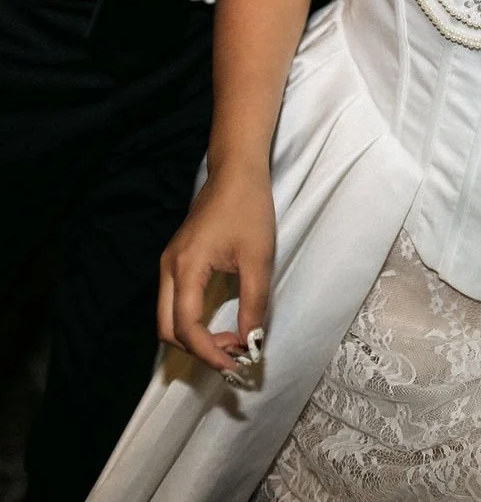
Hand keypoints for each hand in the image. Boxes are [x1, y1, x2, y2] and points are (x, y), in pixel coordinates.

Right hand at [158, 167, 275, 379]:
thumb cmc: (249, 209)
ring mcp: (169, 264)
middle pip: (166, 329)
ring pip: (167, 318)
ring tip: (229, 341)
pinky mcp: (176, 260)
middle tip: (231, 355)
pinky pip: (174, 303)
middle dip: (197, 350)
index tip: (235, 364)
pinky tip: (218, 322)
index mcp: (186, 268)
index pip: (186, 327)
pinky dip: (191, 321)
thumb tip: (250, 343)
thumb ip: (254, 304)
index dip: (208, 352)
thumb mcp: (259, 259)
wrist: (236, 172)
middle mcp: (169, 269)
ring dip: (194, 337)